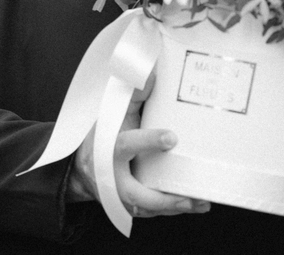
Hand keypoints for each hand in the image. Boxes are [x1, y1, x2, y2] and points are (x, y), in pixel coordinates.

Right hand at [68, 76, 211, 218]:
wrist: (82, 168)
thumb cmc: (103, 135)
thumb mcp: (114, 111)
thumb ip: (134, 94)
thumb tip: (153, 72)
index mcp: (108, 149)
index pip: (126, 146)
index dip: (148, 142)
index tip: (171, 138)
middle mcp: (112, 177)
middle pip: (136, 194)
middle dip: (163, 197)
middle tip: (188, 193)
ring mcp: (120, 196)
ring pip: (148, 208)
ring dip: (175, 207)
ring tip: (201, 202)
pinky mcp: (129, 207)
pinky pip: (153, 212)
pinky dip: (174, 209)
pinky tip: (196, 204)